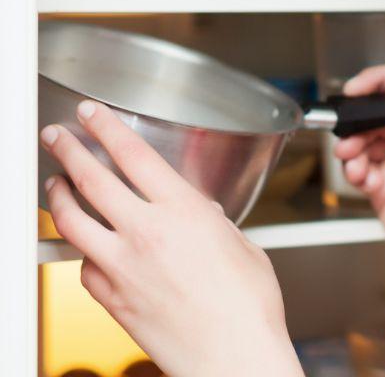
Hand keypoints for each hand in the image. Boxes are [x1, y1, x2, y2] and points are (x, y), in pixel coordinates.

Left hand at [41, 101, 300, 376]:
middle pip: (91, 179)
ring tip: (55, 183)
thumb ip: (213, 223)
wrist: (231, 354)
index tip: (92, 113)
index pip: (133, 155)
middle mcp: (145, 234)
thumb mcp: (242, 245)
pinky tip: (85, 246)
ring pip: (72, 220)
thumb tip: (200, 216)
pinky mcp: (109, 298)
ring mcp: (121, 266)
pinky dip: (80, 250)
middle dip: (68, 150)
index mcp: (183, 212)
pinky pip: (82, 265)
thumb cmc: (248, 306)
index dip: (107, 128)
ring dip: (59, 196)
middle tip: (56, 135)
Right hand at [334, 64, 384, 288]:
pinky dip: (354, 171)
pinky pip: (360, 170)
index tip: (357, 87)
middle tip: (348, 131)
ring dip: (353, 146)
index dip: (381, 82)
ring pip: (365, 140)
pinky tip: (362, 178)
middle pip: (379, 114)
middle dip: (360, 120)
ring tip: (351, 158)